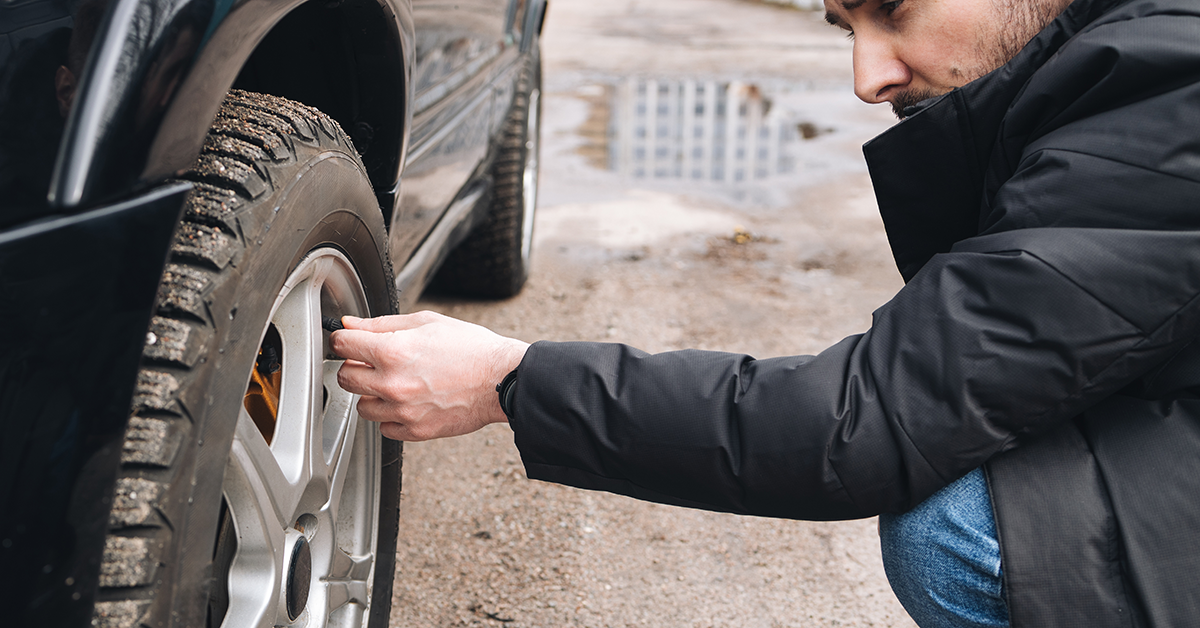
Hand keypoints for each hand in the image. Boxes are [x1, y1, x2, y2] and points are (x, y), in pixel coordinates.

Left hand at [330, 311, 529, 440]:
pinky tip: (409, 402)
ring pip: (362, 407)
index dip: (344, 340)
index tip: (351, 342)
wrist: (502, 380)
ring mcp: (403, 411)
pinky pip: (385, 428)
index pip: (342, 345)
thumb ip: (383, 324)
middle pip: (344, 378)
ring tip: (396, 384)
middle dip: (354, 367)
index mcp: (393, 351)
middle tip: (373, 363)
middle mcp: (392, 383)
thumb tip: (350, 326)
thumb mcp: (427, 323)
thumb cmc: (472, 349)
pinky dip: (391, 416)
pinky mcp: (415, 431)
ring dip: (372, 395)